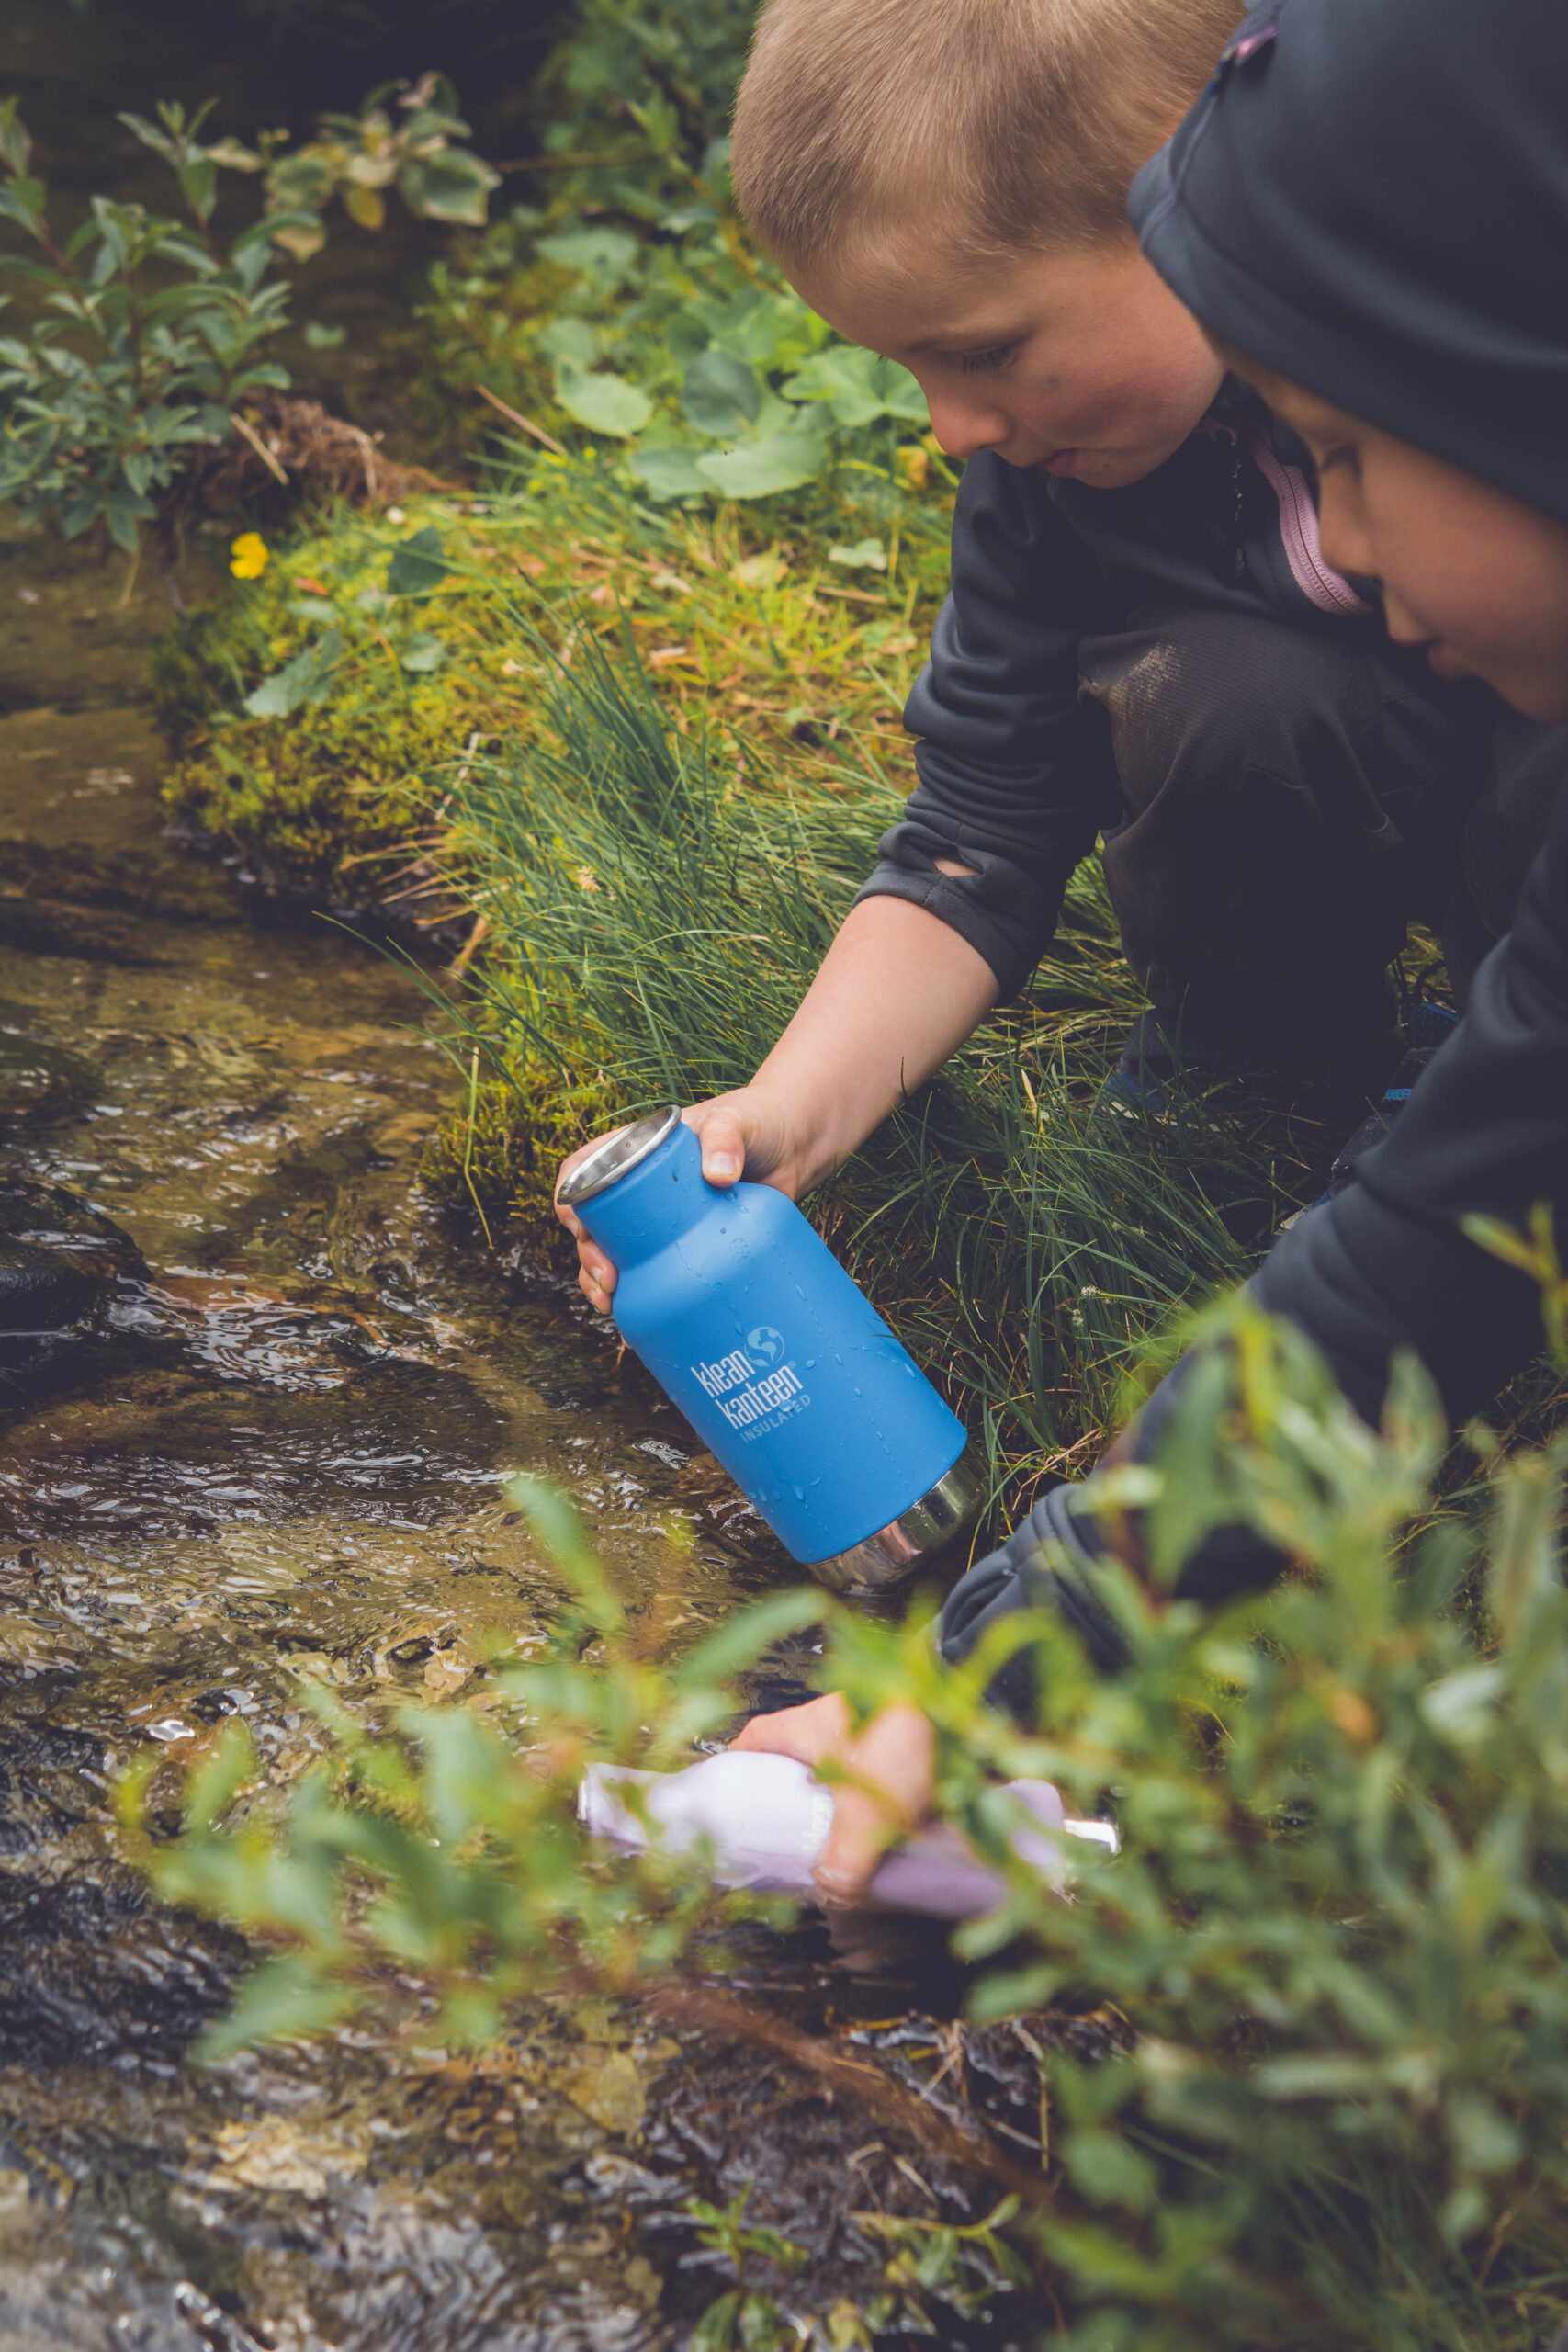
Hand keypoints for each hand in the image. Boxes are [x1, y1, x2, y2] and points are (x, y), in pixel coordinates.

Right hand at [555, 1090, 805, 1312]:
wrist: (796, 1151)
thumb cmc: (759, 1123)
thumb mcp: (738, 1121)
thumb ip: (727, 1138)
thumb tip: (718, 1175)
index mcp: (637, 1151)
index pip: (584, 1170)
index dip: (571, 1198)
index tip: (578, 1226)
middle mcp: (640, 1190)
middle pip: (594, 1225)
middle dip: (588, 1256)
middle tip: (609, 1279)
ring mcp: (661, 1223)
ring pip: (614, 1256)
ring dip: (600, 1284)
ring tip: (611, 1305)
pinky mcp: (688, 1249)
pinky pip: (653, 1276)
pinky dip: (639, 1301)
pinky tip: (636, 1324)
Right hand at [730, 1692, 935, 1904]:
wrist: (971, 1706)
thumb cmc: (902, 1740)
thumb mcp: (866, 1814)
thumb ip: (843, 1862)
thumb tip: (833, 1891)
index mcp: (805, 1727)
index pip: (754, 1741)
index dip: (742, 1767)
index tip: (739, 1799)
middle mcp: (832, 1722)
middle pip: (798, 1760)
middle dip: (799, 1800)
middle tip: (803, 1841)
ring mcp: (870, 1726)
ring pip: (845, 1769)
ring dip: (849, 1805)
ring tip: (854, 1847)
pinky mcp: (906, 1737)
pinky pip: (883, 1774)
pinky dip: (886, 1802)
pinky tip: (898, 1834)